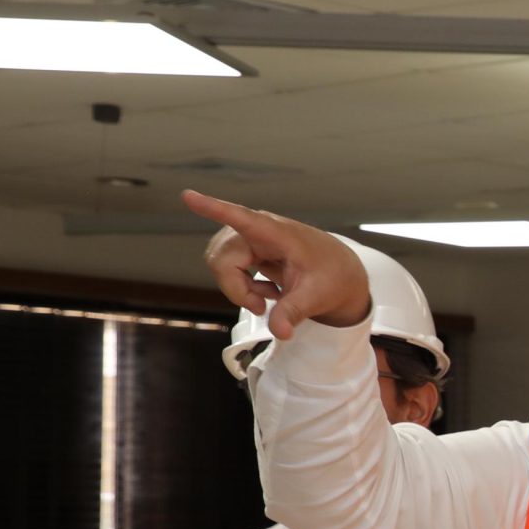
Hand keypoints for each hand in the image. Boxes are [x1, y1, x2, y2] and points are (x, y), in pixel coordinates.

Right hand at [187, 190, 371, 336]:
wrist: (340, 274)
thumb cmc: (332, 276)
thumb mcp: (317, 297)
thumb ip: (295, 312)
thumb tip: (279, 332)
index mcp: (277, 233)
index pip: (241, 218)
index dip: (213, 208)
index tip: (188, 196)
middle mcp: (257, 230)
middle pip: (221, 258)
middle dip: (236, 288)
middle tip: (262, 307)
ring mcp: (249, 238)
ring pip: (220, 265)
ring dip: (239, 287)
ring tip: (269, 296)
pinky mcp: (246, 249)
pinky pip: (227, 269)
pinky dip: (242, 287)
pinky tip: (267, 290)